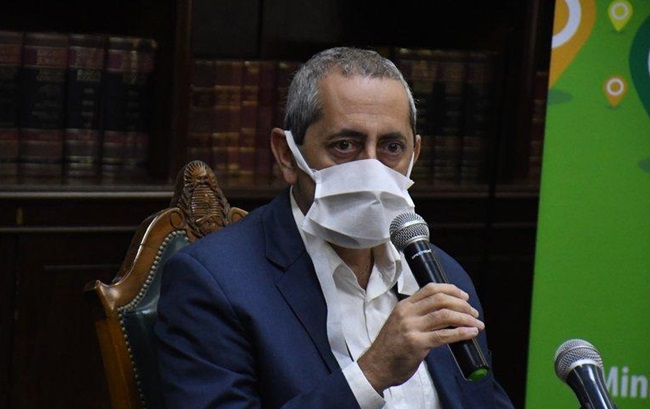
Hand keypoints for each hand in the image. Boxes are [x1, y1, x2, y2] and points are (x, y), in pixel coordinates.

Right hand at [357, 282, 484, 392]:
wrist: (376, 367)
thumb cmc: (390, 347)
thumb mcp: (400, 323)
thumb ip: (418, 316)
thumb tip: (447, 314)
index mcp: (404, 306)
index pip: (430, 289)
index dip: (451, 290)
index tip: (464, 296)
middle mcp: (407, 313)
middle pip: (441, 300)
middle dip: (462, 304)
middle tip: (474, 313)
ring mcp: (411, 328)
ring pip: (445, 315)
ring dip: (465, 318)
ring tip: (476, 324)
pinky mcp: (416, 344)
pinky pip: (444, 335)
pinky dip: (461, 333)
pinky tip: (471, 333)